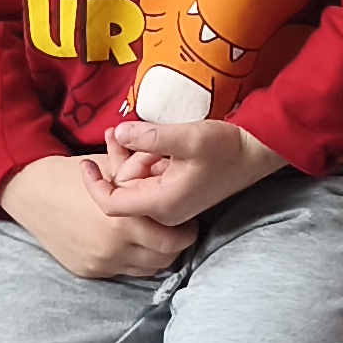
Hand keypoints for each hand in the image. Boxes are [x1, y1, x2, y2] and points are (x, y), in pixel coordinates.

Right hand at [0, 154, 194, 280]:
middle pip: (165, 259)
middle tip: (178, 232)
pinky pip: (124, 272)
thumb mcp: (114, 172)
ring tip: (156, 237)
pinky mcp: (88, 271)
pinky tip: (132, 244)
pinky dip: (133, 260)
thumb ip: (145, 181)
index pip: (175, 240)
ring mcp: (101, 263)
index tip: (188, 222)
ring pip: (147, 269)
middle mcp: (114, 249)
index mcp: (125, 223)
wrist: (30, 193)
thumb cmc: (74, 176)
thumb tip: (177, 177)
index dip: (187, 231)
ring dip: (156, 255)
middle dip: (176, 246)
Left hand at [90, 116, 284, 226]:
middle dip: (125, 159)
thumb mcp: (188, 137)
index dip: (93, 184)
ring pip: (137, 182)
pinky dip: (148, 160)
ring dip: (137, 157)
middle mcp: (165, 211)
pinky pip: (150, 180)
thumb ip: (149, 136)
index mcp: (162, 203)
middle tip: (130, 131)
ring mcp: (173, 205)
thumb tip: (117, 132)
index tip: (85, 163)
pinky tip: (156, 143)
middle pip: (124, 189)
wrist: (257, 152)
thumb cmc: (227, 147)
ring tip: (148, 133)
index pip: (111, 204)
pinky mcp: (178, 195)